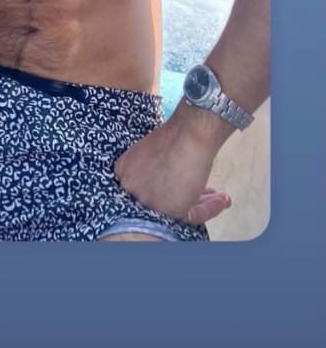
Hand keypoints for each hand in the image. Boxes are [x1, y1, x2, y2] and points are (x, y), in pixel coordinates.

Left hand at [114, 117, 231, 226]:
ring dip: (203, 202)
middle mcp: (132, 190)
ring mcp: (149, 201)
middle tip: (207, 193)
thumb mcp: (155, 152)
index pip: (147, 188)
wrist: (191, 132)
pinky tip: (223, 200)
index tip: (185, 186)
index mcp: (124, 172)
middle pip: (162, 200)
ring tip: (220, 197)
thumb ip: (156, 170)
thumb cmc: (177, 134)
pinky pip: (193, 215)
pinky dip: (210, 208)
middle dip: (187, 196)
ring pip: (178, 208)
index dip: (169, 188)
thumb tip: (171, 184)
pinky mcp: (170, 210)